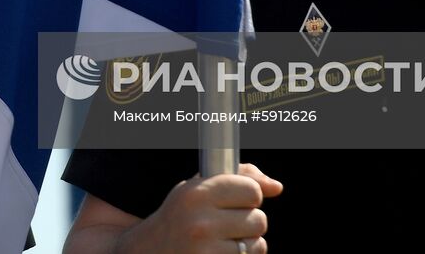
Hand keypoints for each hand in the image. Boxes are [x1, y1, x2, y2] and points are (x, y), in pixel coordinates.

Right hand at [114, 163, 280, 253]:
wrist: (149, 252)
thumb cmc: (180, 216)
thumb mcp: (198, 188)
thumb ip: (238, 178)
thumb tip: (276, 187)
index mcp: (196, 194)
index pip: (252, 190)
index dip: (249, 195)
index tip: (237, 200)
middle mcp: (200, 223)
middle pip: (259, 220)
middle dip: (249, 222)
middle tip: (228, 223)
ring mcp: (206, 252)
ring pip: (258, 245)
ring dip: (247, 244)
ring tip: (224, 241)